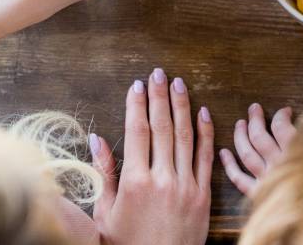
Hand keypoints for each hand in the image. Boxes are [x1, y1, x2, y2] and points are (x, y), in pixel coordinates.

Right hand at [90, 70, 213, 244]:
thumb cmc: (126, 243)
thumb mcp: (105, 213)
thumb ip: (103, 173)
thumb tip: (97, 139)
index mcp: (134, 182)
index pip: (137, 132)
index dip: (137, 105)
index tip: (137, 86)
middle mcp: (161, 179)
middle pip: (161, 127)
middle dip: (159, 97)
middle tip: (158, 73)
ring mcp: (185, 185)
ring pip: (185, 136)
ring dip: (182, 106)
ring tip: (178, 83)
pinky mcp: (203, 194)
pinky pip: (204, 156)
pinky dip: (205, 132)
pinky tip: (203, 112)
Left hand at [219, 104, 295, 195]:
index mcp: (295, 154)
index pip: (282, 126)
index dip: (281, 115)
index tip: (284, 110)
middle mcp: (278, 164)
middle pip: (260, 137)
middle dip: (255, 120)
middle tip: (253, 109)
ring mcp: (266, 179)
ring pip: (247, 153)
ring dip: (240, 136)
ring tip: (239, 123)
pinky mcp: (258, 194)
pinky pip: (239, 178)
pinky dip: (229, 165)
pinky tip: (223, 153)